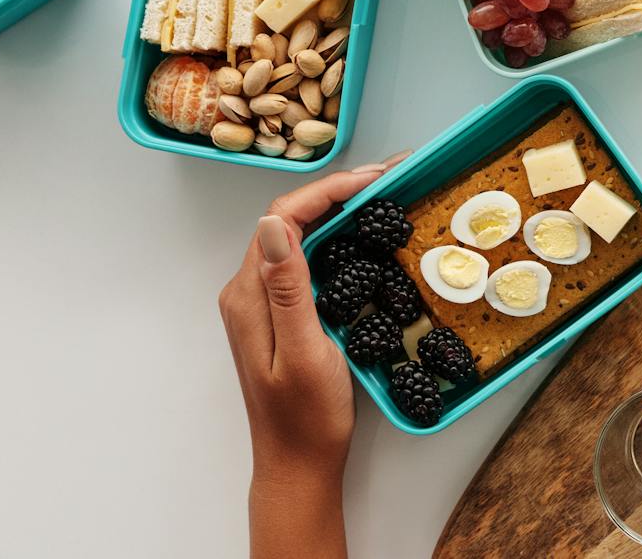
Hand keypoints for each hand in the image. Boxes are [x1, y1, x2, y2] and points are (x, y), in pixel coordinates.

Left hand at [218, 151, 407, 558]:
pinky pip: (304, 259)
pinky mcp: (279, 313)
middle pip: (289, 219)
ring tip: (385, 195)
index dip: (330, 189)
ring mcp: (262, 302)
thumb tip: (277, 223)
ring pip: (297, 235)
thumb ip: (290, 288)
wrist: (298, 465)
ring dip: (338, 209)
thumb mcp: (306, 352)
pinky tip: (364, 235)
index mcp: (250, 294)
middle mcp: (249, 290)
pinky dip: (335, 236)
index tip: (377, 177)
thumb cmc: (306, 418)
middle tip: (392, 177)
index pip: (285, 217)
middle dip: (339, 190)